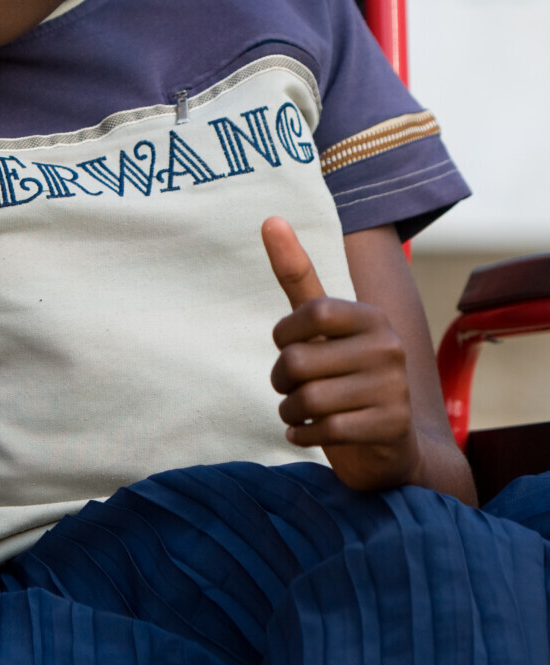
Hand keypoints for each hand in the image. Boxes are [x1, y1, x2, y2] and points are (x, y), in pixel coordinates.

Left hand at [261, 216, 423, 489]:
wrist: (388, 446)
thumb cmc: (343, 378)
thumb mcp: (322, 326)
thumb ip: (297, 275)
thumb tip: (270, 218)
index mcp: (372, 316)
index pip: (310, 312)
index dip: (285, 336)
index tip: (292, 347)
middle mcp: (389, 347)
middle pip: (299, 361)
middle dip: (282, 381)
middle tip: (293, 390)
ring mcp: (394, 388)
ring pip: (307, 400)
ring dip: (289, 412)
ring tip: (301, 413)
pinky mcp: (390, 427)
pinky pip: (324, 431)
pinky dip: (303, 435)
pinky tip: (308, 433)